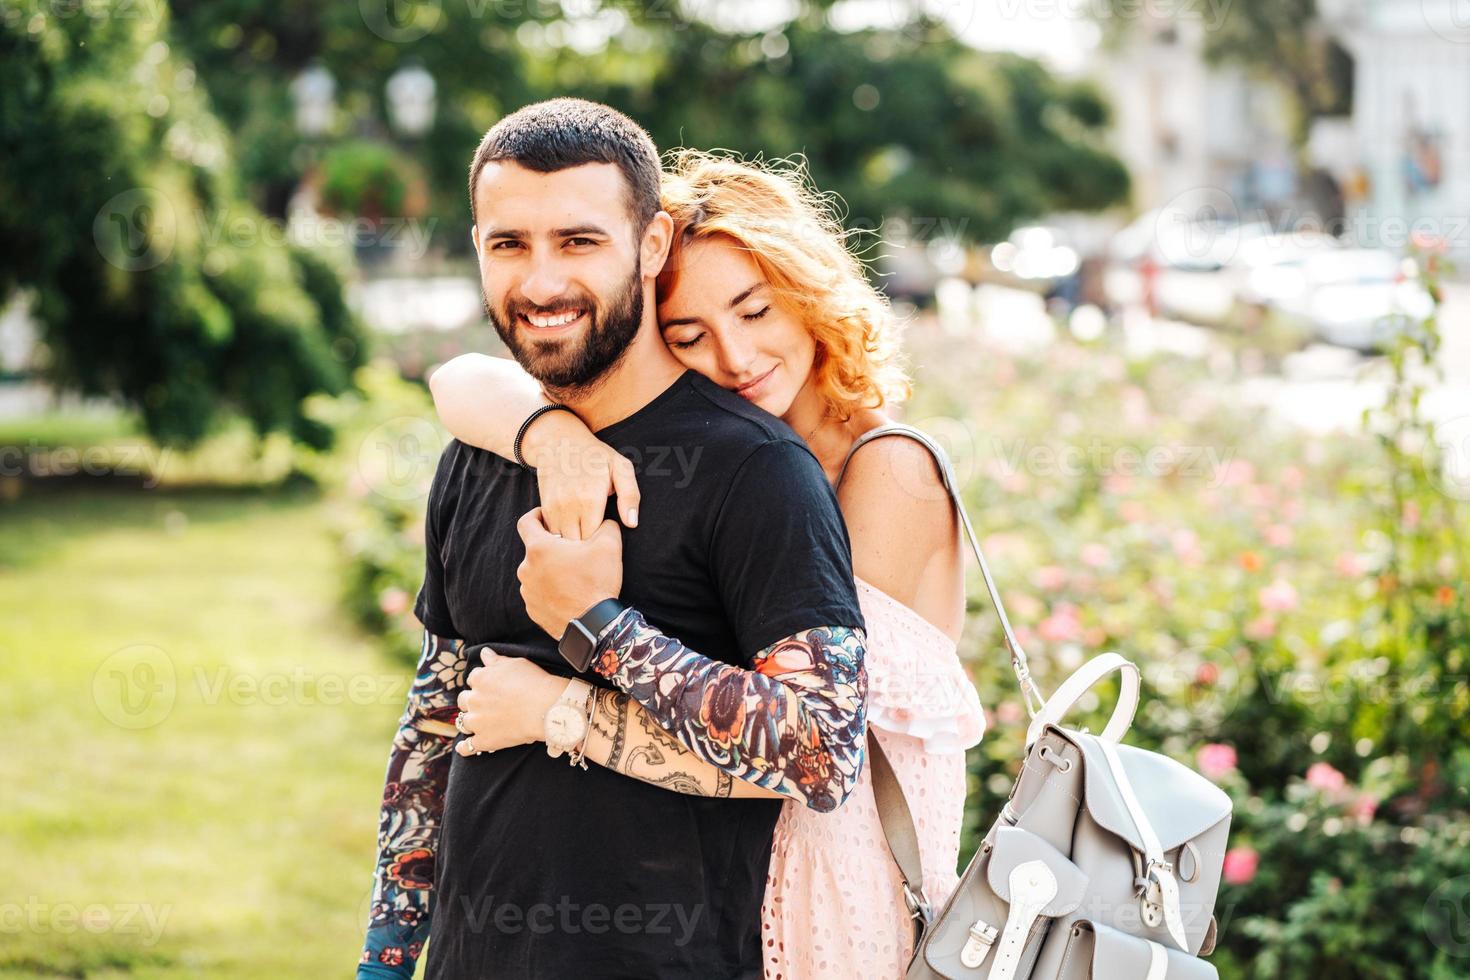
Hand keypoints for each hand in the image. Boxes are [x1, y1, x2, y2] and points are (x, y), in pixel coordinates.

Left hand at [454, 647, 566, 756]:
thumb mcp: (515, 663)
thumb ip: (496, 660)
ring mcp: (477, 721)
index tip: (490, 685)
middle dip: (472, 701)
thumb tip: (484, 653)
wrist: (545, 708)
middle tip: (485, 704)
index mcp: (480, 678)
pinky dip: (464, 747)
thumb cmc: (534, 682)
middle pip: (464, 700)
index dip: (481, 682)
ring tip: (478, 723)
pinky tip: (464, 747)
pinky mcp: (484, 740)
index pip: (473, 678)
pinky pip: (467, 746)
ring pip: (463, 721)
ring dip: (469, 721)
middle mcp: (474, 699)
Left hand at [516, 507, 622, 639]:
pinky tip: (568, 593)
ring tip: (571, 576)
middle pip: (534, 549)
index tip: (546, 517)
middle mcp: (526, 568)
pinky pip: (539, 593)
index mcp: (539, 548)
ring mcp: (527, 591)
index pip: (526, 522)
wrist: (593, 626)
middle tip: (571, 552)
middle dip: (550, 548)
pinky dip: (550, 590)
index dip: (536, 515)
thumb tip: (604, 520)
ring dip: (549, 570)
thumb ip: (606, 524)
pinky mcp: (532, 609)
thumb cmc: (597, 583)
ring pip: (536, 572)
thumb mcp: (609, 545)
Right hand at [521, 410, 640, 539]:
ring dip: (574, 546)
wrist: (559, 441)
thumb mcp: (621, 468)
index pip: (597, 540)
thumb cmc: (595, 456)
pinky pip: (552, 534)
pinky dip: (562, 537)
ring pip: (562, 544)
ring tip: (586, 536)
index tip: (609, 535)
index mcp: (591, 499)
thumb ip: (630, 495)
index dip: (604, 542)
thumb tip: (631, 523)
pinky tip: (574, 530)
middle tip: (598, 541)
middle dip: (588, 548)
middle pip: (578, 546)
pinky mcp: (544, 508)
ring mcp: (553, 508)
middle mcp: (569, 506)